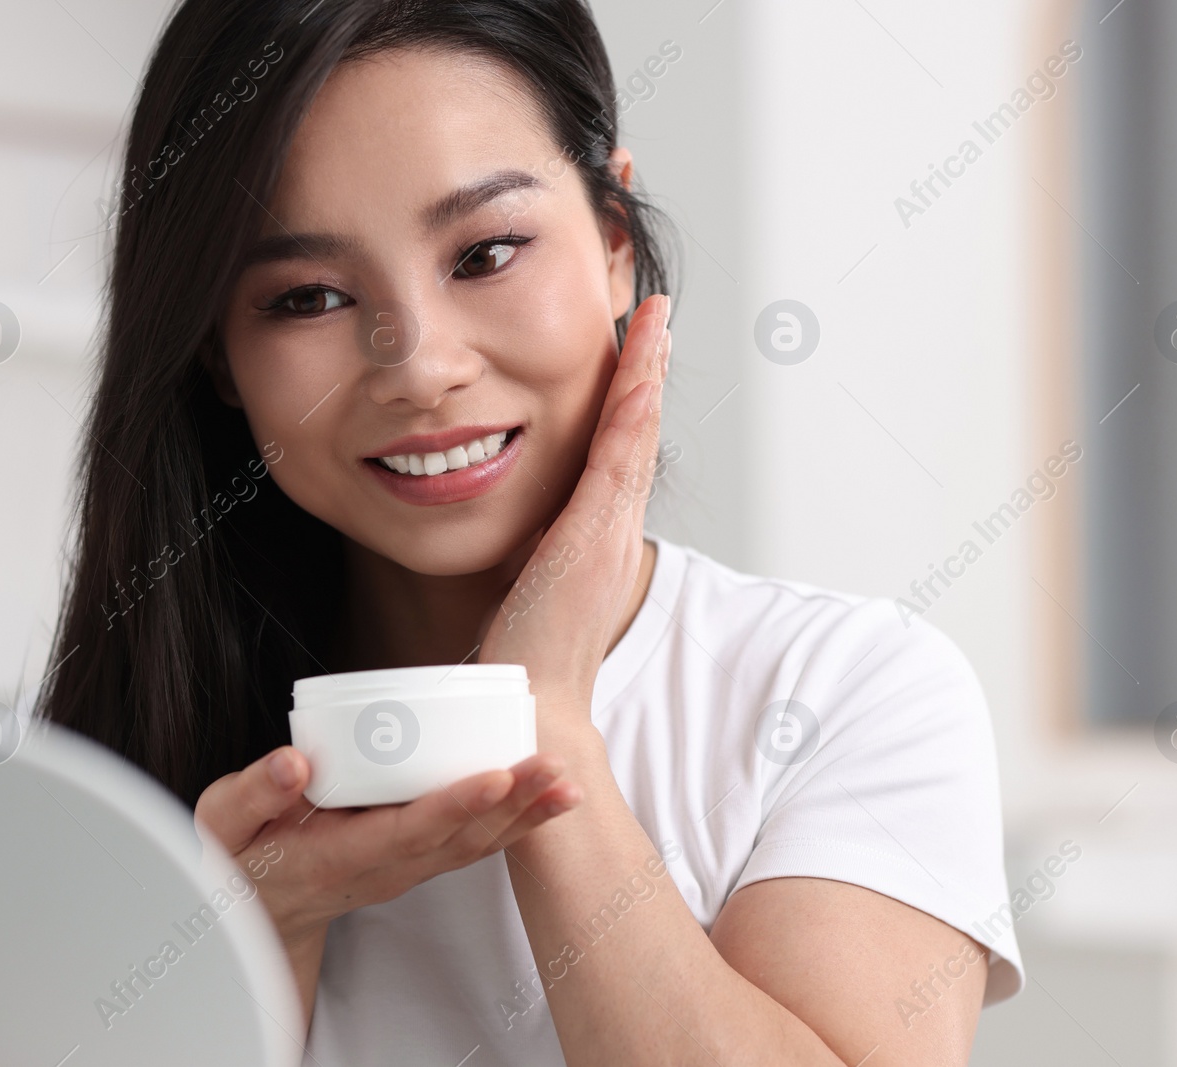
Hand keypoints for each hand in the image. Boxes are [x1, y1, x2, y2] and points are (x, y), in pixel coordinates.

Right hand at [193, 745, 581, 1015]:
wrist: (254, 912)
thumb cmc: (238, 860)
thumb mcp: (224, 825)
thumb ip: (255, 793)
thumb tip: (295, 762)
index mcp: (339, 856)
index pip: (407, 830)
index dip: (454, 805)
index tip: (496, 776)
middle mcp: (384, 868)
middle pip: (459, 838)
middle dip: (512, 802)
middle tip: (555, 766)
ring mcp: (406, 869)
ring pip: (476, 846)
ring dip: (525, 815)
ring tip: (568, 783)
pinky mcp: (418, 860)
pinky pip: (475, 844)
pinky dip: (516, 822)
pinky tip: (548, 797)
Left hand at [479, 293, 670, 711]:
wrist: (535, 710)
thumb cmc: (526, 659)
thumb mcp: (530, 587)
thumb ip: (534, 553)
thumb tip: (519, 532)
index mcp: (598, 536)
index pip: (618, 448)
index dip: (629, 394)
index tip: (634, 348)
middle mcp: (614, 529)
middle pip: (638, 430)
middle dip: (648, 365)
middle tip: (657, 310)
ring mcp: (608, 534)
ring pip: (634, 435)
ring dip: (646, 372)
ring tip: (654, 319)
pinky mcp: (591, 542)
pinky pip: (617, 465)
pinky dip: (630, 416)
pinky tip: (637, 375)